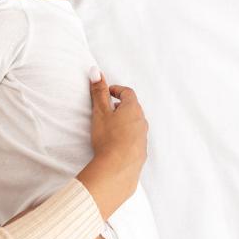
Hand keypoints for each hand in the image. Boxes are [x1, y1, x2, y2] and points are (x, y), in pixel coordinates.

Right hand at [76, 70, 147, 219]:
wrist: (118, 168)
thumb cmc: (108, 137)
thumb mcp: (100, 112)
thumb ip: (98, 91)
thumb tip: (95, 70)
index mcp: (133, 109)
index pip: (127, 93)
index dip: (116, 90)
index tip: (106, 92)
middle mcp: (142, 122)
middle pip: (133, 108)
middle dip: (121, 106)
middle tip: (107, 109)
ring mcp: (143, 138)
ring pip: (135, 124)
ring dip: (125, 122)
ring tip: (111, 127)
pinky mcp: (141, 152)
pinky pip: (135, 139)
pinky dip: (127, 137)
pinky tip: (116, 144)